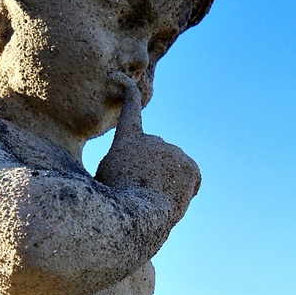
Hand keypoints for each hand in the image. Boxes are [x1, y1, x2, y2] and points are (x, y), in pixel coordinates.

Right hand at [95, 74, 200, 221]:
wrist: (137, 212)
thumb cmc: (115, 200)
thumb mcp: (104, 178)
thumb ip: (120, 163)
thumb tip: (136, 166)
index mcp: (128, 140)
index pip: (129, 111)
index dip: (128, 95)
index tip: (124, 82)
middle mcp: (154, 139)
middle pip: (156, 154)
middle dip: (152, 169)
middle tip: (142, 189)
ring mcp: (174, 152)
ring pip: (174, 167)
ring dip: (168, 180)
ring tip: (155, 198)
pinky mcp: (191, 167)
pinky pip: (191, 178)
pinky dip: (186, 188)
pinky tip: (174, 197)